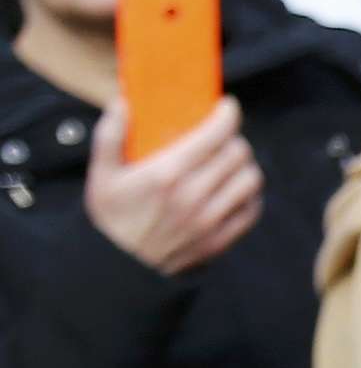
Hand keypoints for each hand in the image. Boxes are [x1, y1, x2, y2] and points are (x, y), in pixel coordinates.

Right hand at [83, 98, 259, 272]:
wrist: (122, 266)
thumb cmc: (112, 215)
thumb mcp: (101, 172)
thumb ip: (111, 134)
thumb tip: (124, 101)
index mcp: (167, 174)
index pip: (214, 135)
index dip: (228, 115)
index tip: (227, 107)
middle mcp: (194, 195)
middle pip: (238, 154)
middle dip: (234, 138)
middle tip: (224, 136)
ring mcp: (211, 219)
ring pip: (250, 180)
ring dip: (245, 165)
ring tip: (232, 161)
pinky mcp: (221, 239)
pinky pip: (252, 210)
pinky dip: (251, 194)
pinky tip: (237, 188)